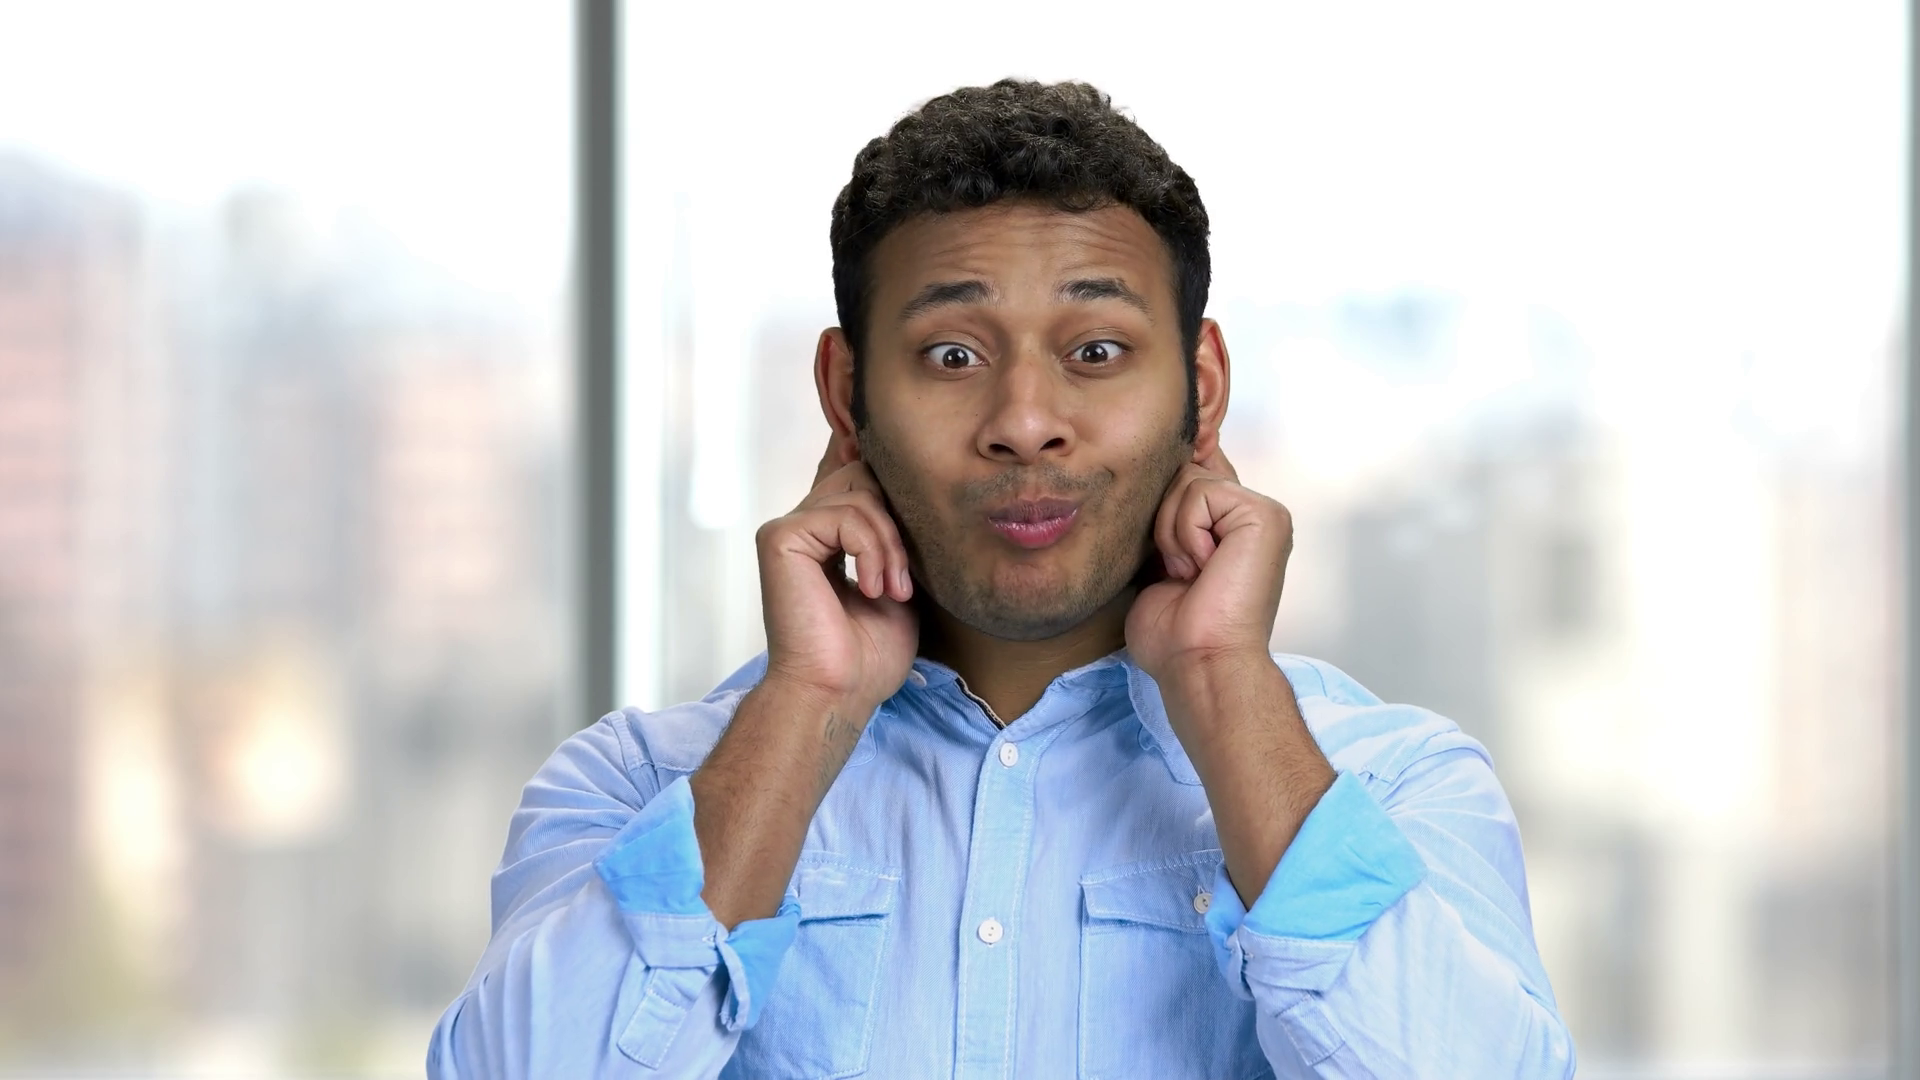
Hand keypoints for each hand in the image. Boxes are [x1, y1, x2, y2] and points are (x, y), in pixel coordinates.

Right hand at [755, 439, 917, 712]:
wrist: (838, 691)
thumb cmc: (867, 656)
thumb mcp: (898, 584)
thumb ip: (898, 542)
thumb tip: (921, 500)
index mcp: (827, 538)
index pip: (867, 484)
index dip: (898, 507)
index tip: (910, 567)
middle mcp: (804, 528)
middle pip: (864, 477)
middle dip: (897, 524)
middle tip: (903, 580)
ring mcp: (789, 530)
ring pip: (860, 494)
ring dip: (889, 546)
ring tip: (891, 591)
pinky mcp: (780, 538)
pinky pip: (845, 516)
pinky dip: (871, 551)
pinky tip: (871, 590)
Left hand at [1125, 448, 1293, 682]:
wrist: (1200, 662)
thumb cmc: (1176, 634)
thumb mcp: (1157, 564)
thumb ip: (1163, 520)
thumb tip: (1145, 481)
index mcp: (1228, 527)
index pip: (1196, 469)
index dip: (1172, 472)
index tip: (1161, 480)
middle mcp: (1249, 516)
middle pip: (1183, 471)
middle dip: (1162, 519)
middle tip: (1179, 569)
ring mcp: (1262, 513)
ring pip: (1188, 479)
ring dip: (1172, 531)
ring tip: (1191, 572)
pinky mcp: (1264, 515)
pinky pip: (1200, 493)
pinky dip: (1186, 533)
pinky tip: (1202, 568)